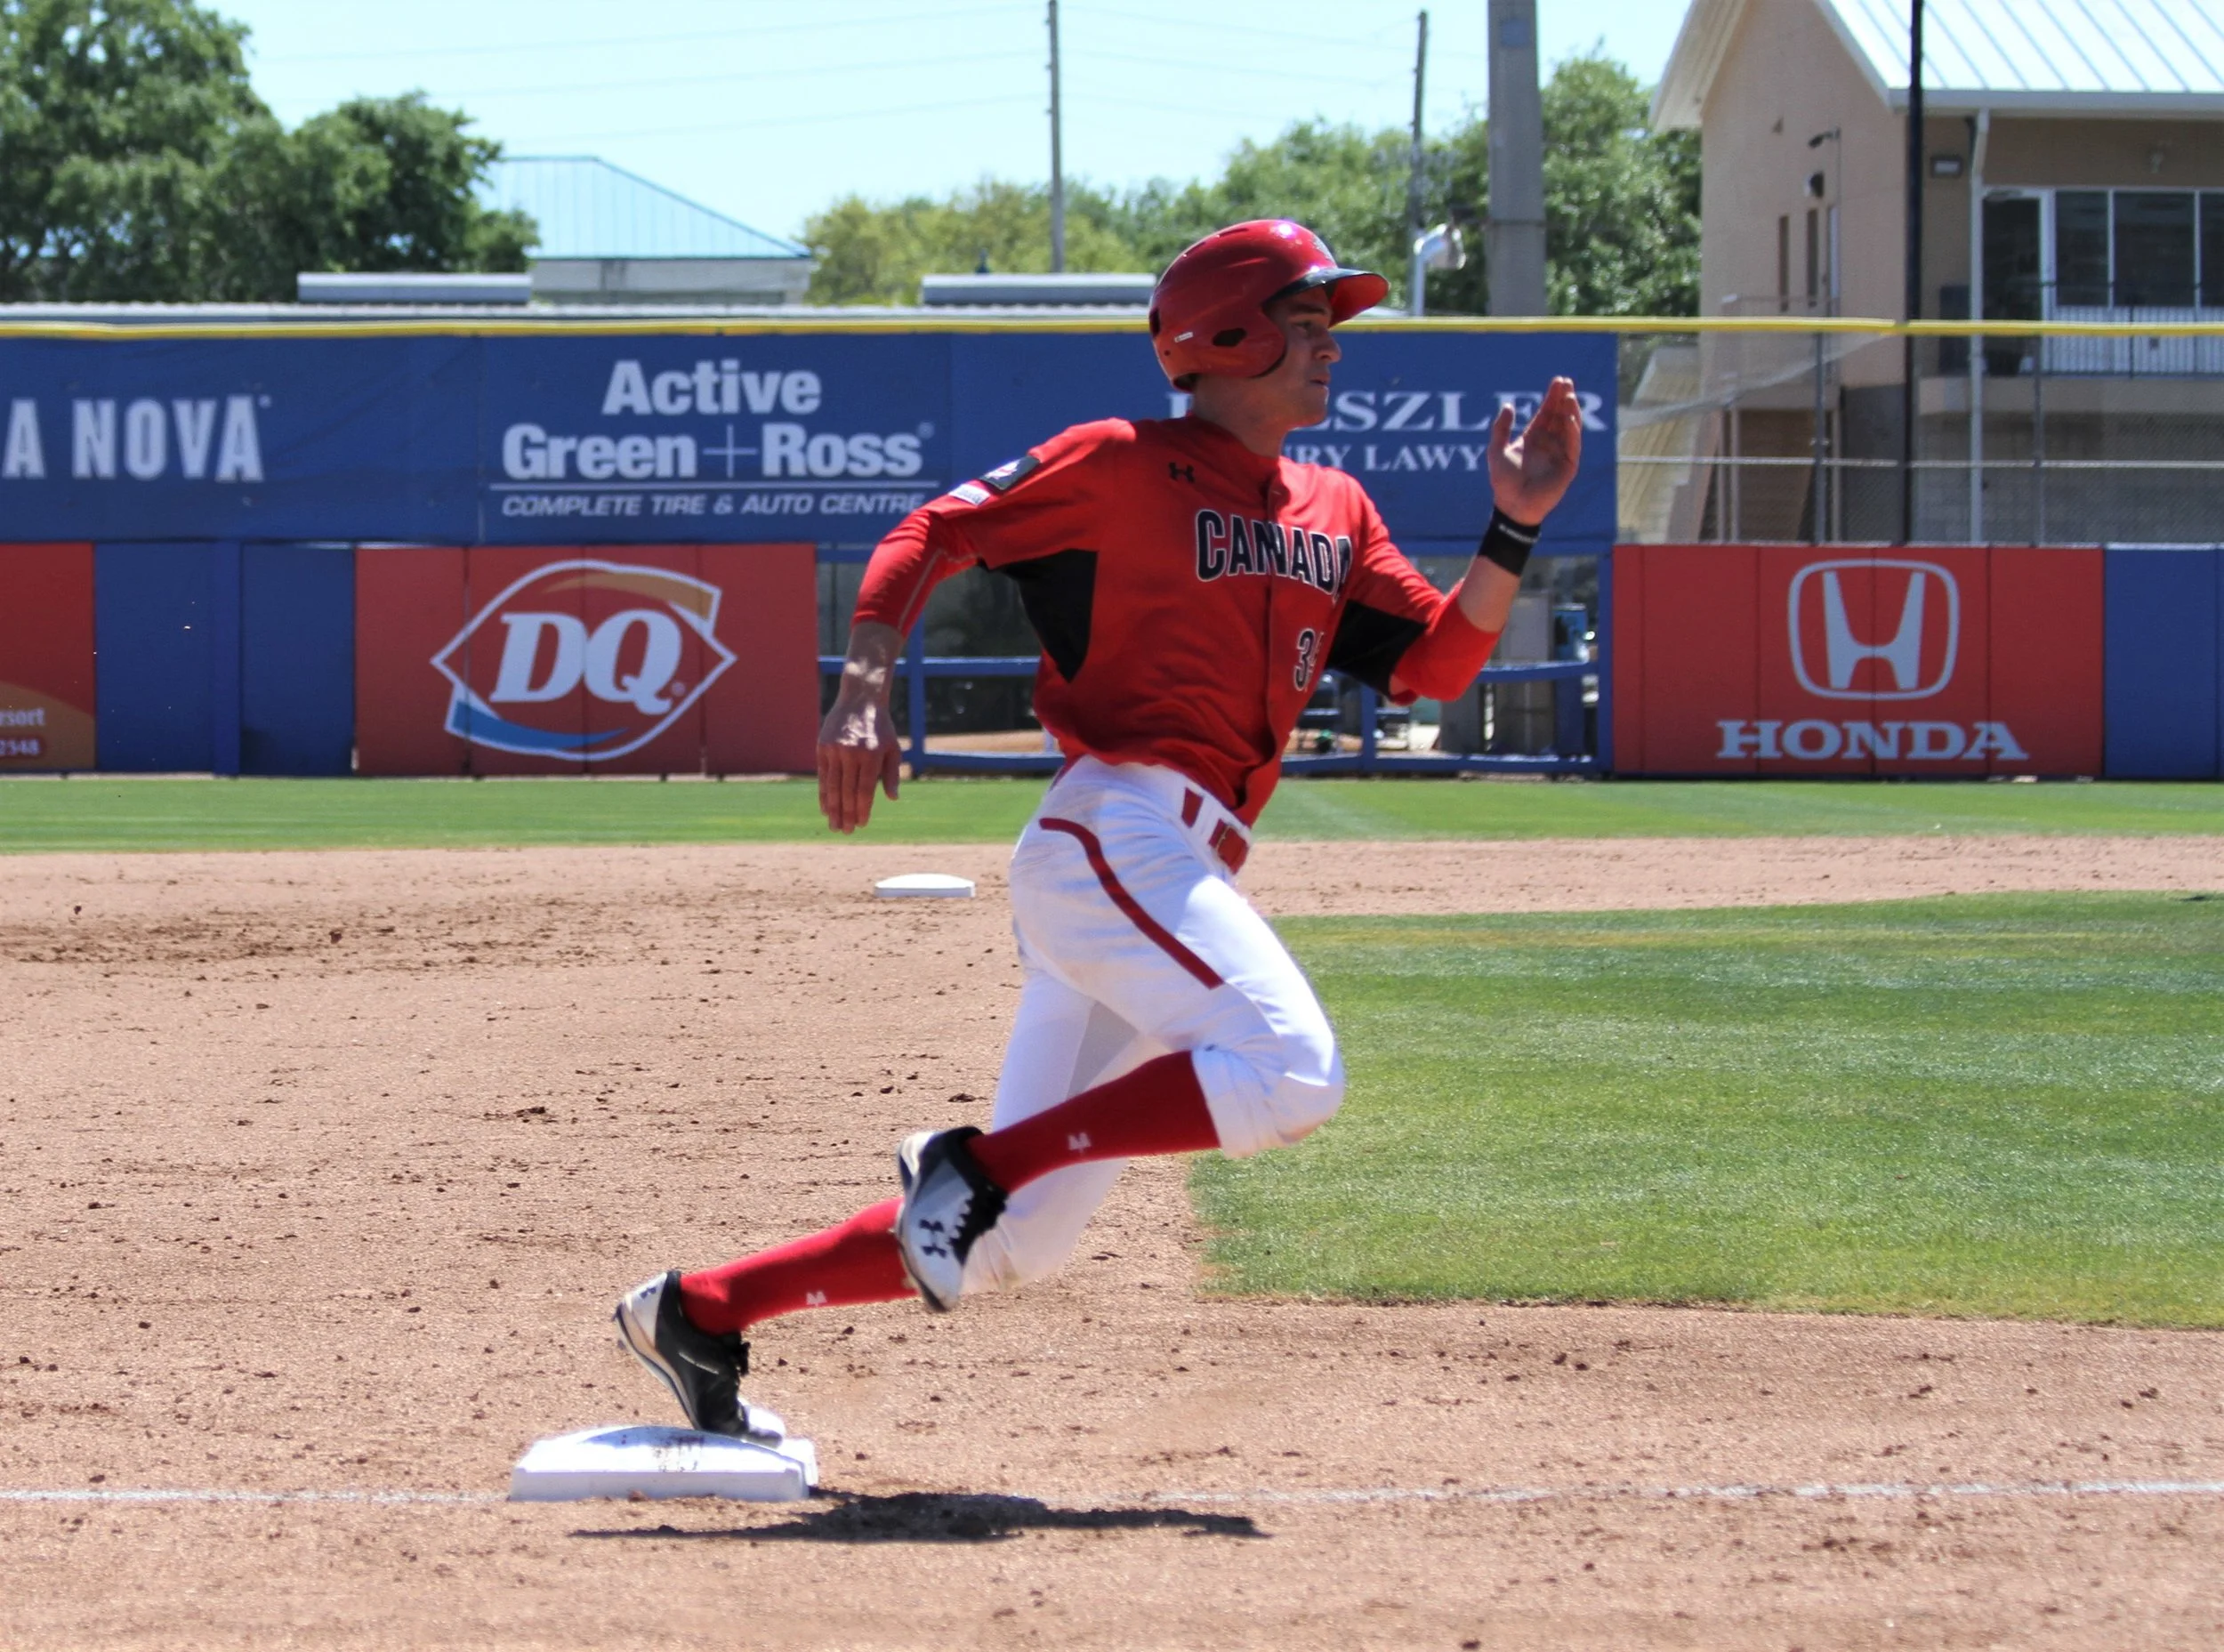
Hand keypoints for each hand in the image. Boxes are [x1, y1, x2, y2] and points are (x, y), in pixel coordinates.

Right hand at [816, 622, 904, 833]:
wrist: (860, 699)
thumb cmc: (881, 727)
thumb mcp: (893, 748)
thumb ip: (891, 774)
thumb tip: (892, 799)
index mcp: (872, 755)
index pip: (865, 790)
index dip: (862, 809)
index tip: (861, 824)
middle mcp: (852, 753)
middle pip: (848, 791)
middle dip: (846, 814)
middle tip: (846, 832)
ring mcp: (835, 750)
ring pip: (833, 786)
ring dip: (833, 809)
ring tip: (834, 826)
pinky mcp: (823, 747)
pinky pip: (823, 775)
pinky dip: (824, 793)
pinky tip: (825, 808)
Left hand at [1489, 376, 1582, 524]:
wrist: (1512, 506)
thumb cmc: (1503, 481)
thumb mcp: (1496, 450)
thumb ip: (1501, 428)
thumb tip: (1507, 405)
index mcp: (1534, 437)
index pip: (1547, 412)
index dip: (1553, 397)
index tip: (1558, 381)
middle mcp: (1549, 443)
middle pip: (1560, 415)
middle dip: (1564, 398)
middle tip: (1567, 382)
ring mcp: (1560, 453)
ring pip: (1569, 427)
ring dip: (1571, 411)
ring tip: (1569, 396)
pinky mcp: (1568, 466)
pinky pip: (1573, 445)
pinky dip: (1573, 430)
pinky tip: (1569, 417)